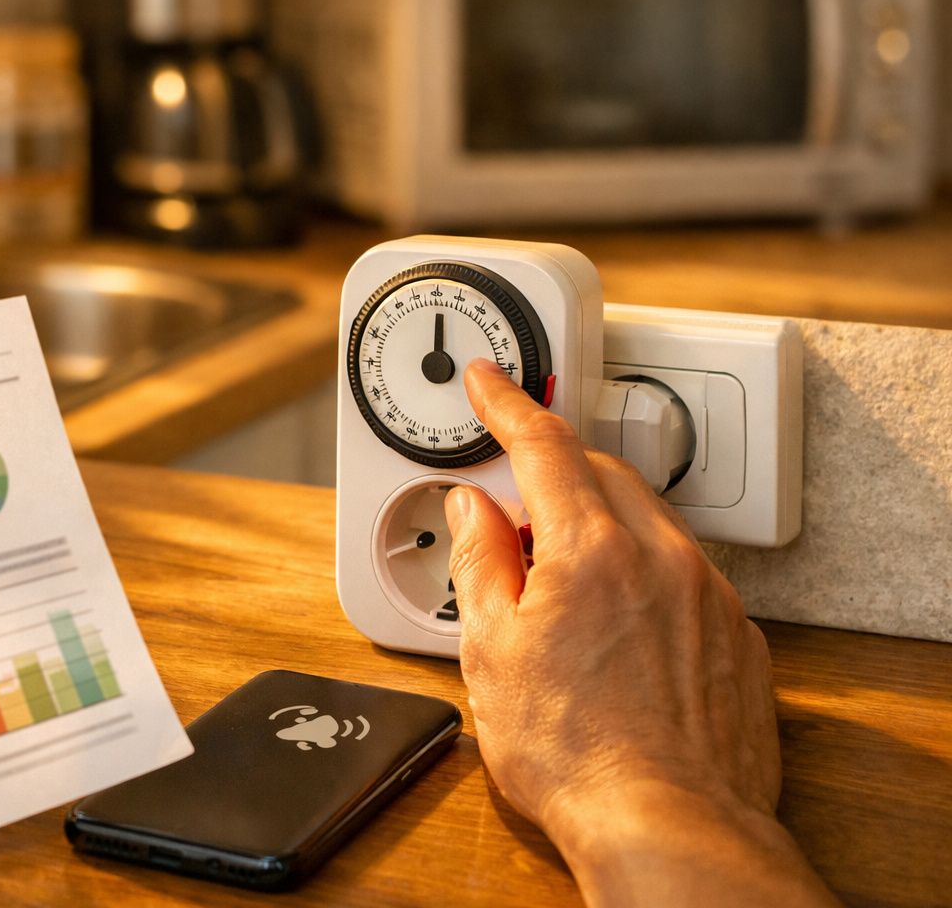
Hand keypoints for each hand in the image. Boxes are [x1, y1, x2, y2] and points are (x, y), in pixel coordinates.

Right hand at [446, 359, 836, 906]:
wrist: (668, 826)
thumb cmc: (577, 754)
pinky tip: (615, 627)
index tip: (489, 382)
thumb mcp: (491, 652)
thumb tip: (472, 509)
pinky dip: (642, 572)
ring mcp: (707, 595)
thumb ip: (479, 562)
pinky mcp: (737, 635)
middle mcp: (661, 557)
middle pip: (601, 473)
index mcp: (591, 550)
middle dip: (552, 470)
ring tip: (556, 586)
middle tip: (508, 511)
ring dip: (598, 524)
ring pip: (646, 521)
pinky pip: (682, 572)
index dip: (509, 404)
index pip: (544, 445)